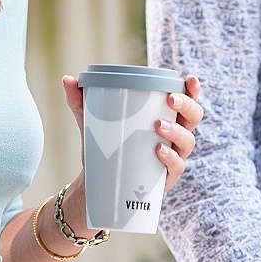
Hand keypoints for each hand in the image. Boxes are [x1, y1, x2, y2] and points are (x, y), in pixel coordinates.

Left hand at [60, 73, 201, 189]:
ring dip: (177, 131)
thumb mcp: (91, 120)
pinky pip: (176, 168)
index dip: (193, 89)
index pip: (186, 99)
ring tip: (159, 126)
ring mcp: (172, 157)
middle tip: (170, 99)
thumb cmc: (103, 144)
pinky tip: (159, 151)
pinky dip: (171, 159)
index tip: (190, 78)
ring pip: (188, 142)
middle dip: (187, 106)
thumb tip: (67, 79)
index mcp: (164, 116)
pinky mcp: (165, 178)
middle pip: (194, 118)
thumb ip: (79, 100)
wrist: (97, 183)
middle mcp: (174, 136)